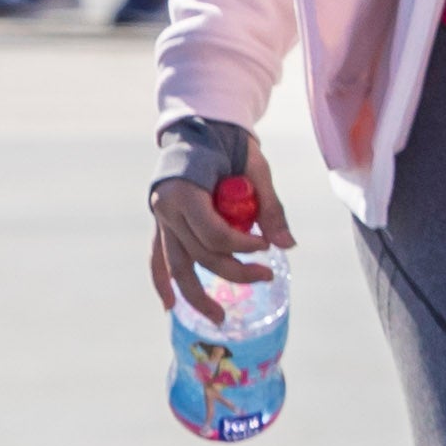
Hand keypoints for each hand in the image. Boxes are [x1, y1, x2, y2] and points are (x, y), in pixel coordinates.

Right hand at [144, 138, 290, 319]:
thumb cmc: (229, 144)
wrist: (200, 127)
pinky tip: (171, 307)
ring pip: (176, 264)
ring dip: (195, 294)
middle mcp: (166, 208)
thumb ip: (269, 207)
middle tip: (267, 276)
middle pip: (199, 253)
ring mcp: (161, 218)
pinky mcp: (163, 224)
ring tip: (219, 318)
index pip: (212, 233)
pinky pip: (159, 258)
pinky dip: (162, 282)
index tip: (266, 245)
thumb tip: (287, 245)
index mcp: (185, 191)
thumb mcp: (255, 169)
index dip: (242, 246)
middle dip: (233, 271)